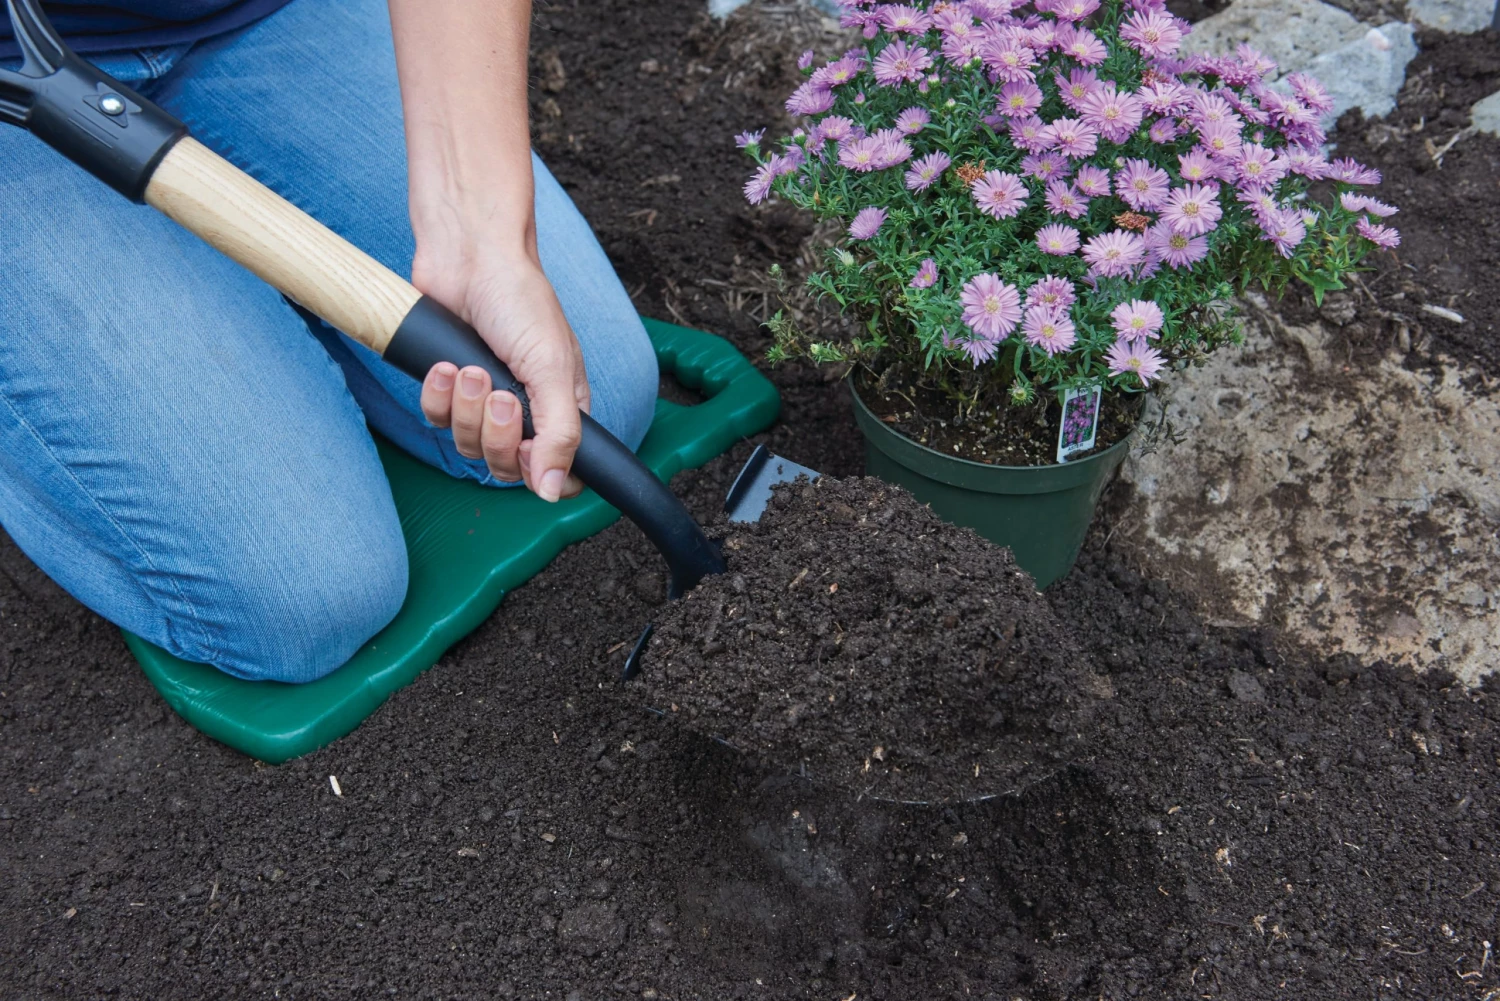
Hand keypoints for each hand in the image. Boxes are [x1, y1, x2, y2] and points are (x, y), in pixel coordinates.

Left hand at [411, 250, 589, 501]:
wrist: (470, 256)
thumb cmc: (520, 301)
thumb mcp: (552, 369)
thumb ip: (560, 434)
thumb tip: (556, 493)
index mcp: (563, 408)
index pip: (563, 473)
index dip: (541, 472)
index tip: (527, 448)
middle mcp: (527, 411)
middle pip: (507, 466)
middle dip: (495, 433)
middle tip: (497, 394)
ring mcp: (485, 401)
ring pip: (468, 446)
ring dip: (465, 409)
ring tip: (470, 369)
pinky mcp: (448, 388)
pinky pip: (436, 420)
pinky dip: (437, 396)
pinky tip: (445, 366)